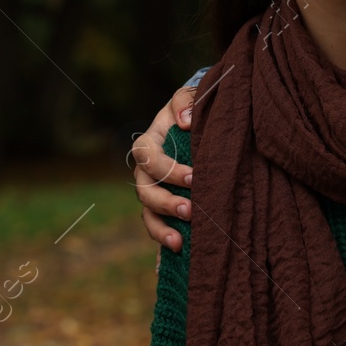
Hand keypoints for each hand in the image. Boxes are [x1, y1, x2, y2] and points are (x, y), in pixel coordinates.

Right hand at [133, 85, 196, 250]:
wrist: (200, 127)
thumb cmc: (194, 110)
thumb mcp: (191, 97)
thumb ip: (186, 101)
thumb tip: (184, 121)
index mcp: (149, 143)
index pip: (147, 157)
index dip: (168, 169)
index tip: (194, 178)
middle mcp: (146, 170)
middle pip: (144, 189)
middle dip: (166, 202)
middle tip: (191, 210)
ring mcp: (154, 190)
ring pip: (147, 212)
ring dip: (162, 226)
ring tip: (180, 239)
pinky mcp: (165, 206)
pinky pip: (156, 226)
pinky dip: (164, 237)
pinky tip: (179, 248)